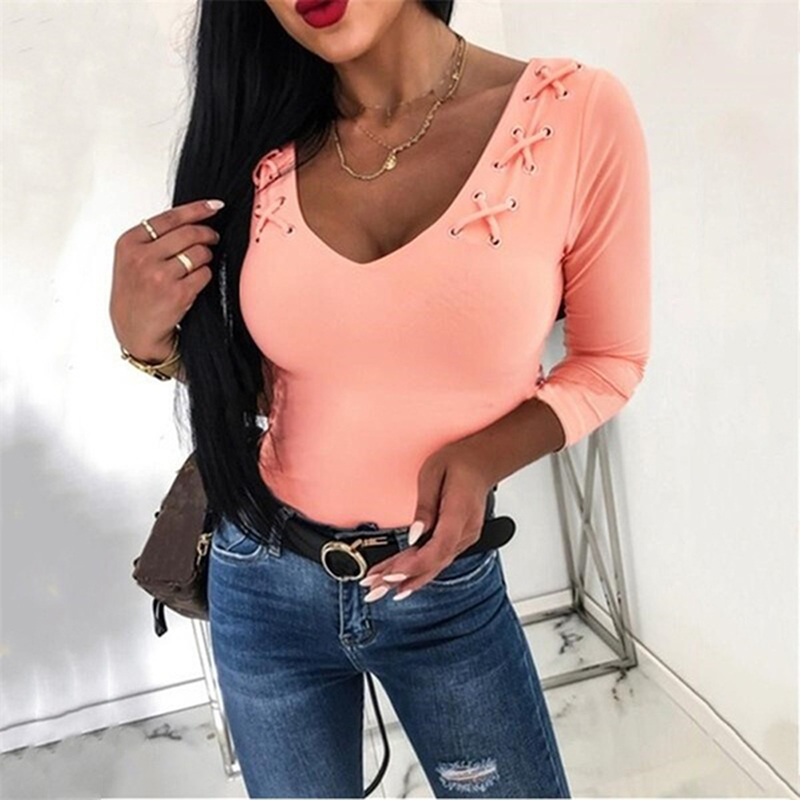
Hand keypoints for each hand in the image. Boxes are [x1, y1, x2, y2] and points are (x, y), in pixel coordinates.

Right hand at [109, 199, 221, 360]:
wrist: (135, 329)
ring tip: (198, 264)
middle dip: (207, 234)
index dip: (197, 209)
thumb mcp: (132, 260)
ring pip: (199, 252)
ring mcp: (159, 276)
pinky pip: (204, 274)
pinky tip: (196, 282)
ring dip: (206, 257)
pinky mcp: (177, 293)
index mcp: (129, 243)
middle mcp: (142, 257)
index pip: (170, 217)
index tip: (214, 206)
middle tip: (213, 238)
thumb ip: (154, 239)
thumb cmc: (136, 294)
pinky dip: (205, 275)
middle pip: (189, 233)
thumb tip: (191, 218)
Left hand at [359, 439, 495, 601]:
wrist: (482, 461)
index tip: (391, 575)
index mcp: (460, 513)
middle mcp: (466, 532)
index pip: (438, 548)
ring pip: (434, 565)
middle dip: (401, 579)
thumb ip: (425, 507)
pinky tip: (401, 582)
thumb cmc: (458, 463)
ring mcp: (464, 538)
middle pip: (434, 563)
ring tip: (378, 589)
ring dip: (406, 579)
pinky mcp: (458, 539)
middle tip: (373, 589)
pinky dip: (417, 571)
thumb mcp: (433, 473)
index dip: (413, 565)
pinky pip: (437, 559)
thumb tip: (414, 535)